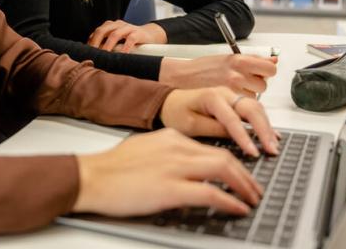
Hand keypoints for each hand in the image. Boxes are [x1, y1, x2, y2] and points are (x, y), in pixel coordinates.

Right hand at [73, 128, 261, 216]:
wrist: (91, 177)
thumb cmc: (111, 169)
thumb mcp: (145, 151)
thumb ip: (167, 156)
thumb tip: (184, 171)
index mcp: (171, 138)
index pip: (211, 148)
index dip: (232, 163)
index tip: (241, 174)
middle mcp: (177, 148)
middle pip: (224, 157)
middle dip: (246, 175)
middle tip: (255, 189)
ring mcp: (175, 167)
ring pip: (224, 170)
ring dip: (244, 186)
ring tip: (252, 199)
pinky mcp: (171, 189)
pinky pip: (211, 194)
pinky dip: (230, 201)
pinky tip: (238, 208)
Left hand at [87, 20, 165, 52]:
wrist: (149, 35)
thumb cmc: (129, 40)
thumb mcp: (117, 41)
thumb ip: (106, 45)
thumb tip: (94, 57)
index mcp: (110, 26)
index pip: (97, 32)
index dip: (90, 42)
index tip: (86, 53)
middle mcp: (117, 25)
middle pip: (102, 30)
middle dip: (95, 42)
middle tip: (92, 54)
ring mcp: (128, 28)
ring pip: (114, 34)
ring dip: (107, 45)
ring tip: (104, 55)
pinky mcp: (138, 33)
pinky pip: (130, 39)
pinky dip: (125, 48)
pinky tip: (122, 55)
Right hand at [159, 54, 277, 95]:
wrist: (184, 76)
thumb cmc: (205, 67)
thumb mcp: (230, 58)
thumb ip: (254, 59)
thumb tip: (273, 60)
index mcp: (240, 60)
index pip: (270, 68)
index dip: (268, 71)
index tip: (263, 72)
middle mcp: (238, 74)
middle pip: (264, 85)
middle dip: (257, 85)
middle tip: (245, 80)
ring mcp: (233, 88)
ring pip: (255, 96)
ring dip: (248, 95)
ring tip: (234, 89)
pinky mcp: (228, 100)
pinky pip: (243, 104)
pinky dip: (239, 102)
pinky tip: (229, 96)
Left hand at [159, 87, 279, 155]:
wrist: (169, 103)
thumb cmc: (176, 113)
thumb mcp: (190, 125)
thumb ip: (213, 129)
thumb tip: (236, 137)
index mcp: (211, 97)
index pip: (233, 118)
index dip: (244, 137)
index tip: (253, 152)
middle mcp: (224, 93)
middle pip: (251, 108)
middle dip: (264, 130)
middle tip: (271, 149)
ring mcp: (231, 96)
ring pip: (256, 108)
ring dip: (267, 127)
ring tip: (273, 146)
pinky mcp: (234, 102)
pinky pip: (253, 110)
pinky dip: (263, 122)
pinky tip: (271, 135)